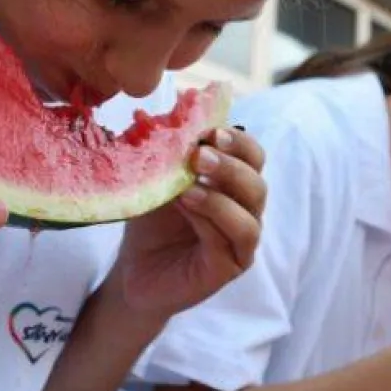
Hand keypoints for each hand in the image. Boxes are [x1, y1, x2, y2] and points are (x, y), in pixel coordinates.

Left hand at [109, 127, 265, 323]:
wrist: (133, 273)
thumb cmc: (152, 225)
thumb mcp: (158, 183)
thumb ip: (166, 155)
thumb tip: (153, 117)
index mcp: (234, 186)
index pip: (253, 158)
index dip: (239, 142)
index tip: (211, 131)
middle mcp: (245, 213)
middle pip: (257, 185)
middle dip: (231, 166)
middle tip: (200, 155)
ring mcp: (240, 244)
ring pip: (249, 216)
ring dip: (221, 195)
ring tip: (189, 185)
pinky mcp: (227, 268)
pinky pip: (228, 241)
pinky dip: (209, 219)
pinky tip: (186, 205)